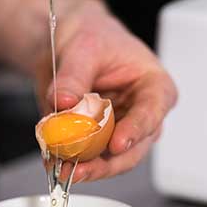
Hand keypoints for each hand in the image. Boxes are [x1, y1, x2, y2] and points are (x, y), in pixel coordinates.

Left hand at [40, 2, 177, 182]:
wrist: (70, 45)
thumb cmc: (92, 37)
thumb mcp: (82, 48)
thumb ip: (73, 76)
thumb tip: (65, 103)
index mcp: (154, 88)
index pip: (152, 112)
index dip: (136, 131)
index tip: (117, 145)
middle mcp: (142, 116)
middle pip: (132, 149)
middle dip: (105, 164)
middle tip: (80, 169)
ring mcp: (119, 133)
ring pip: (108, 161)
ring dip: (84, 168)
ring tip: (59, 168)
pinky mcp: (96, 143)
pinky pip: (84, 158)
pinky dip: (67, 162)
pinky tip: (52, 162)